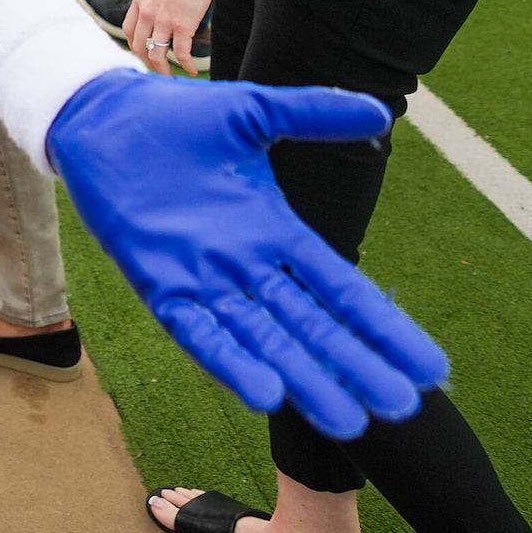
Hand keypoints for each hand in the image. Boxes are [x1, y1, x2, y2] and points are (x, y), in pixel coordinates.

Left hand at [46, 72, 447, 438]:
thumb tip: (379, 111)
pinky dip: (230, 362)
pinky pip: (200, 332)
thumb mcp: (253, 113)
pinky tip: (265, 393)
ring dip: (303, 379)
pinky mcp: (160, 284)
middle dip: (355, 366)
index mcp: (275, 232)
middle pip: (312, 326)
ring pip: (265, 341)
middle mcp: (247, 266)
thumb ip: (312, 114)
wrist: (103, 116)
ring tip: (347, 421)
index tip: (428, 365)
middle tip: (400, 408)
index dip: (382, 326)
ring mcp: (205, 279)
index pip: (341, 288)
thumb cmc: (178, 117)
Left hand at [122, 0, 218, 72]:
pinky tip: (192, 71)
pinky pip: (181, 52)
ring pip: (157, 54)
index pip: (129, 31)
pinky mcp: (183, 24)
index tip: (144, 53)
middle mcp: (147, 14)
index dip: (136, 46)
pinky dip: (186, 65)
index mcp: (138, 1)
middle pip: (141, 47)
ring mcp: (164, 20)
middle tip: (159, 69)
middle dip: (148, 62)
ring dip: (163, 70)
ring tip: (171, 77)